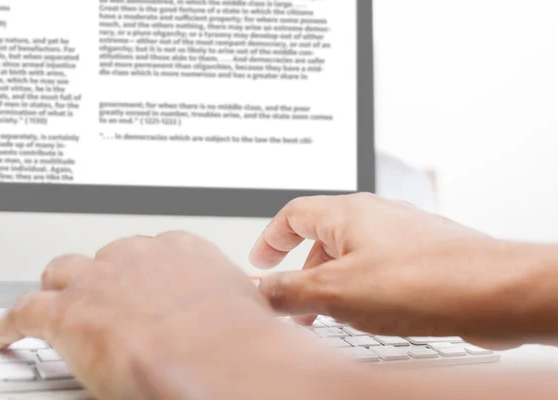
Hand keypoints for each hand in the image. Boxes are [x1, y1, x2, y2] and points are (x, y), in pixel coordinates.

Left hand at [0, 232, 271, 399]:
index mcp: (183, 251)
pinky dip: (13, 323)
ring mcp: (102, 280)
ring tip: (52, 303)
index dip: (140, 270)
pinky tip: (9, 332)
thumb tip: (230, 315)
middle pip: (106, 258)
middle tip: (99, 296)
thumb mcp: (242, 305)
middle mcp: (139, 256)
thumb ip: (226, 299)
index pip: (154, 250)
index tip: (138, 282)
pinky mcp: (69, 312)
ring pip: (63, 273)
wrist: (219, 358)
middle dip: (101, 275)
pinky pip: (26, 311)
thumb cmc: (237, 339)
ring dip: (59, 289)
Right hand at [249, 194, 537, 346]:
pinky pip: (381, 266)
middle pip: (323, 235)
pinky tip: (371, 314)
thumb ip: (289, 290)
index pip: (293, 213)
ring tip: (331, 315)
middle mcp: (376, 215)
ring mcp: (403, 233)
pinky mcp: (424, 255)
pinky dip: (364, 287)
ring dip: (333, 282)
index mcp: (347, 212)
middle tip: (295, 303)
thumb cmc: (422, 280)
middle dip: (303, 271)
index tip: (261, 260)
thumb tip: (259, 288)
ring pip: (353, 254)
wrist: (492, 290)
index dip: (271, 238)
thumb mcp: (335, 291)